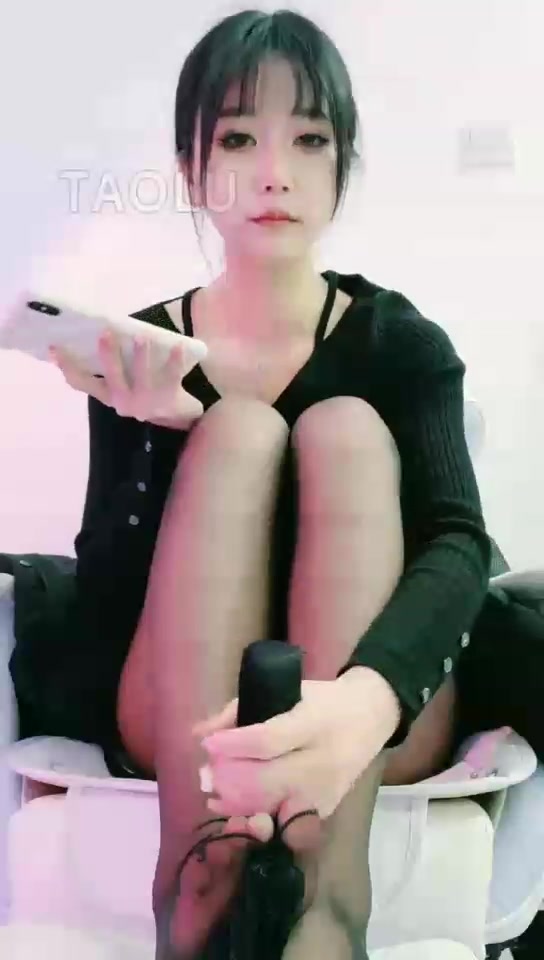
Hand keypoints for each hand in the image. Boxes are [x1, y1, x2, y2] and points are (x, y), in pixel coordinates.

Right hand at [49, 330, 203, 428]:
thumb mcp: (122, 386)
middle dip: (108, 355)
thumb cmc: (144, 392)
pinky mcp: (168, 398)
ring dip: (140, 356)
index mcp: (108, 395)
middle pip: (112, 377)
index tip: (54, 347)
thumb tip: (93, 335)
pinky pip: (171, 375)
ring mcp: (146, 401)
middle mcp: (123, 401)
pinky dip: (174, 360)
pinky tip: (178, 345)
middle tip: (105, 333)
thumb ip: (110, 369)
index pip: (82, 383)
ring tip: (141, 337)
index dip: (67, 366)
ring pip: (142, 377)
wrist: (177, 415)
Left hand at [193, 667, 400, 821]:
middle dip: (227, 780)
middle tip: (206, 773)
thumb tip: (199, 733)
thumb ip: (240, 709)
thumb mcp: (287, 690)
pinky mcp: (323, 810)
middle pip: (265, 781)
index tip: (207, 744)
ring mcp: (324, 791)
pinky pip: (284, 824)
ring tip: (215, 794)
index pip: (266, 740)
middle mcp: (320, 762)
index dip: (231, 745)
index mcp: (312, 722)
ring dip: (235, 806)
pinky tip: (237, 813)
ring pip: (271, 809)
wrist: (371, 717)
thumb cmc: (324, 699)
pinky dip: (257, 821)